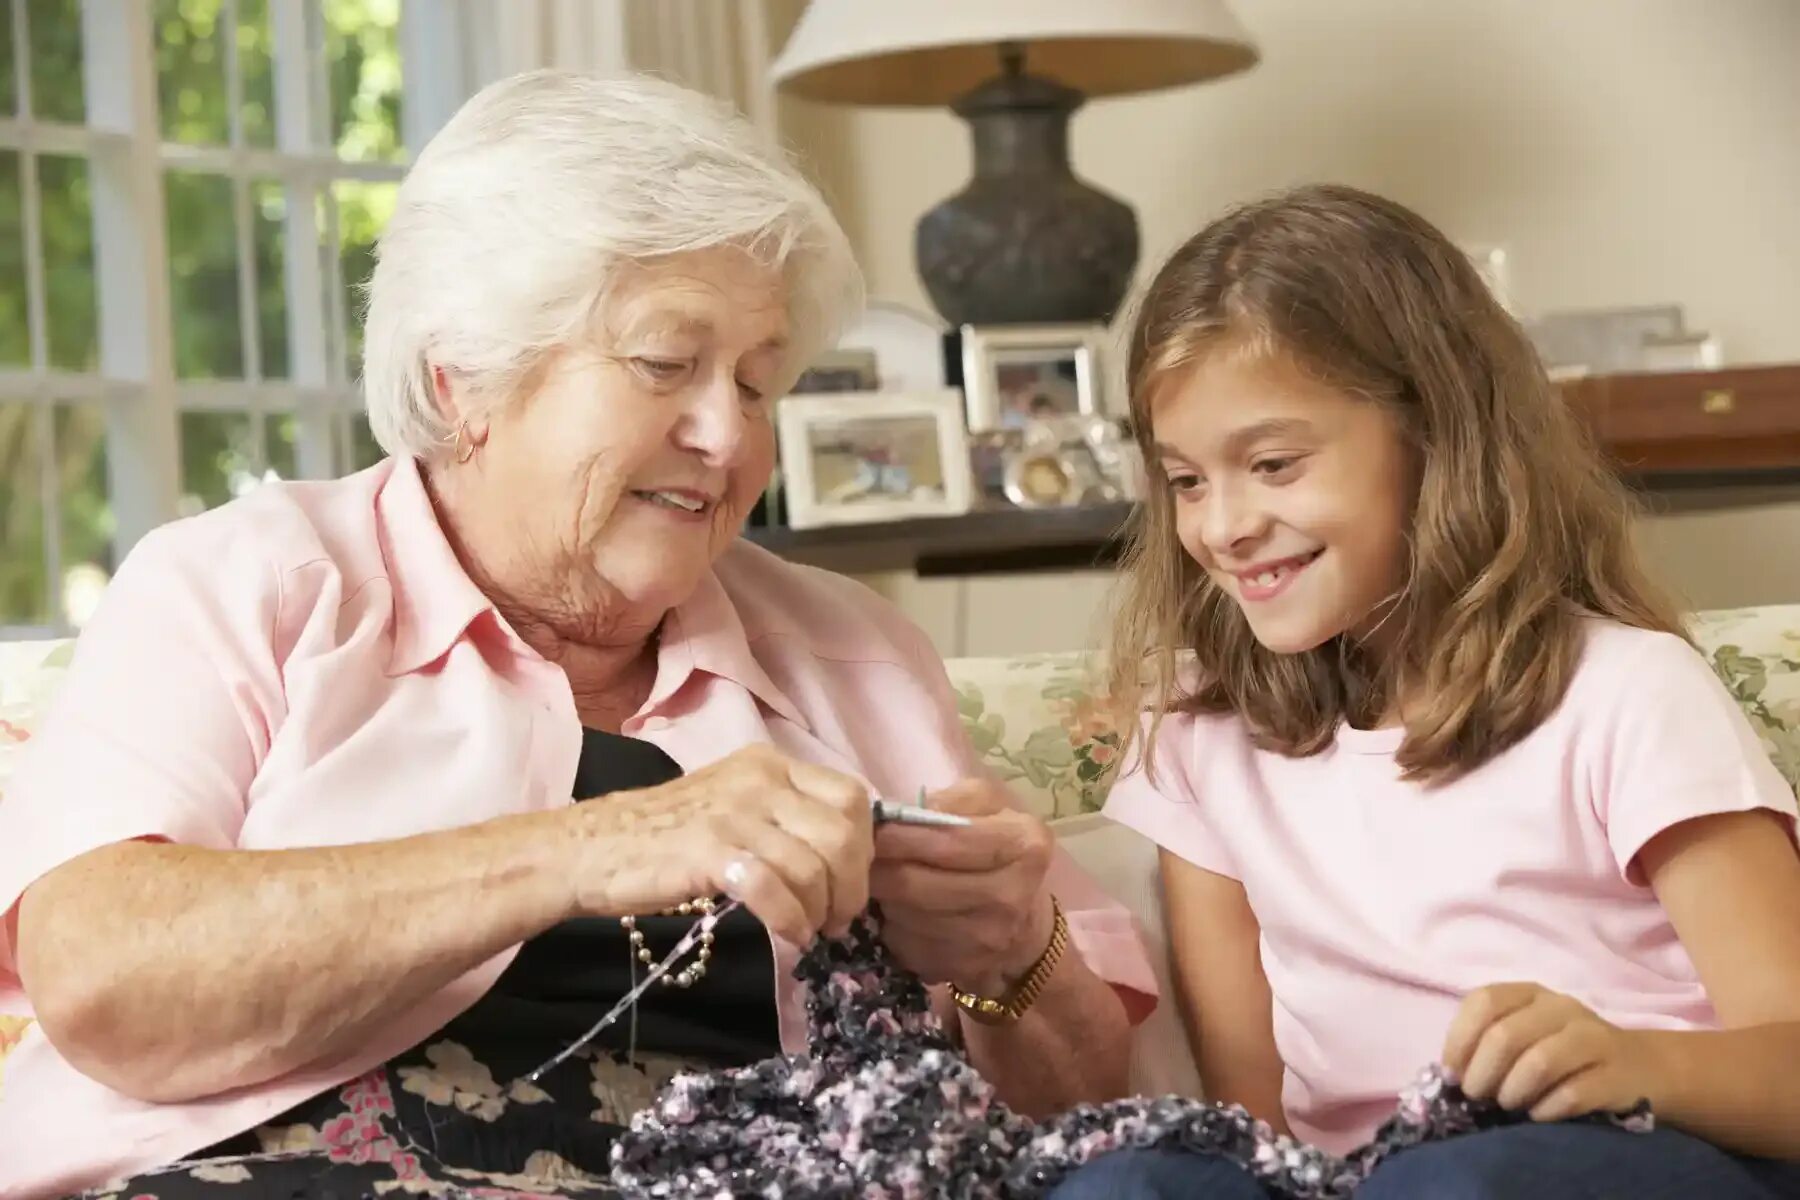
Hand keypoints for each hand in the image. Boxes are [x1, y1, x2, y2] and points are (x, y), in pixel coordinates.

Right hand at [569, 743, 871, 946]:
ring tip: (807, 931)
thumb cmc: (666, 836)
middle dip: (851, 887)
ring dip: (820, 911)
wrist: (591, 849)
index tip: (849, 883)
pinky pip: (774, 888)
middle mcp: (760, 778)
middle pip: (843, 834)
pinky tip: (787, 935)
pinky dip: (791, 919)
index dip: (864, 847)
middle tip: (836, 920)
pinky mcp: (710, 849)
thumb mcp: (736, 806)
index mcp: (771, 764)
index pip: (852, 796)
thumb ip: (786, 818)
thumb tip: (845, 860)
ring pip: (814, 865)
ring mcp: (734, 812)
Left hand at [870, 779, 1055, 994]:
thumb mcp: (990, 807)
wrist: (1027, 927)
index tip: (870, 827)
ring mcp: (987, 939)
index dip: (899, 835)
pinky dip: (891, 927)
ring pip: (904, 916)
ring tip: (880, 881)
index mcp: (1023, 844)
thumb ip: (953, 799)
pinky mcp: (962, 969)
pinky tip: (897, 913)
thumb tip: (905, 814)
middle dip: (877, 869)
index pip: (945, 840)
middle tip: (860, 857)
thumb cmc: (1001, 852)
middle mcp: (1010, 896)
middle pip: (916, 884)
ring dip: (882, 898)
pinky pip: (905, 945)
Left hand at [1443, 983, 1660, 1121]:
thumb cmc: (1565, 1053)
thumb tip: (1449, 1072)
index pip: (1484, 1001)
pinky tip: (1539, 1114)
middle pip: (1506, 1035)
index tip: (1451, 1073)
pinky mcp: (1616, 1074)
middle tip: (1478, 1097)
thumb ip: (1487, 1041)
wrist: (1640, 1067)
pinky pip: (1572, 1094)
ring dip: (1512, 1091)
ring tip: (1508, 1105)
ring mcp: (1592, 1037)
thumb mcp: (1525, 1033)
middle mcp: (1561, 1007)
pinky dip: (1546, 1109)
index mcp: (1530, 992)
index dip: (1460, 1039)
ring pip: (1539, 1062)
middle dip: (1481, 1073)